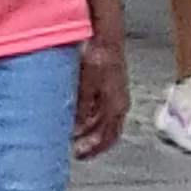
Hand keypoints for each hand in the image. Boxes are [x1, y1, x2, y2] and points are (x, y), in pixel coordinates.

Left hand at [74, 35, 126, 160]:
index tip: (79, 155)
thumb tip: (76, 128)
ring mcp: (114, 94)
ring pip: (103, 121)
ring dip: (89, 131)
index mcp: (117, 106)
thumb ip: (82, 106)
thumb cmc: (99, 56)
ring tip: (72, 136)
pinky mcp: (107, 86)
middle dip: (91, 143)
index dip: (94, 148)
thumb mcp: (87, 83)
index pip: (108, 136)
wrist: (105, 35)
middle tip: (74, 149)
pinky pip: (99, 109)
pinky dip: (88, 118)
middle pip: (107, 131)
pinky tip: (75, 117)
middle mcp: (118, 103)